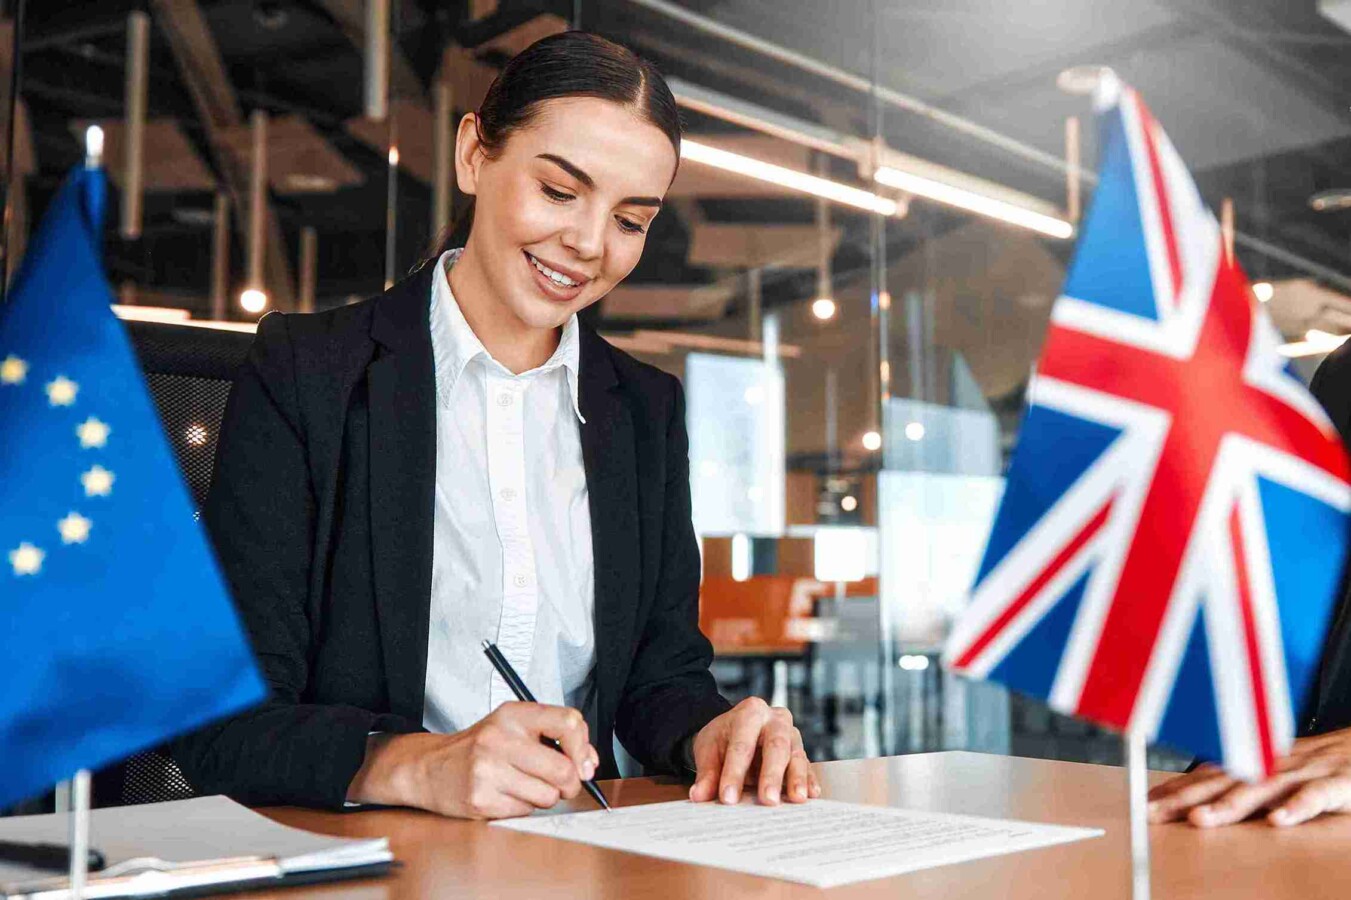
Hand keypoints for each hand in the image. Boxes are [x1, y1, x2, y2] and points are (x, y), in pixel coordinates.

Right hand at [346, 701, 598, 818]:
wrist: (430, 767)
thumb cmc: (480, 747)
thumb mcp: (515, 728)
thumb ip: (555, 738)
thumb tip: (589, 762)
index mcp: (514, 714)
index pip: (568, 722)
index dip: (584, 747)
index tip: (584, 763)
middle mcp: (500, 738)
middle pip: (563, 769)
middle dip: (569, 784)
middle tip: (560, 784)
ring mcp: (488, 770)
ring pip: (547, 796)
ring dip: (544, 797)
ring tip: (523, 786)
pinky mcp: (480, 799)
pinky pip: (525, 812)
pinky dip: (523, 808)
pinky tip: (505, 795)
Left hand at [688, 697, 819, 805]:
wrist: (735, 730)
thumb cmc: (723, 739)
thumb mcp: (709, 751)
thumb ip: (706, 774)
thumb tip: (698, 796)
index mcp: (749, 712)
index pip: (741, 745)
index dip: (734, 773)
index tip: (728, 798)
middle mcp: (775, 719)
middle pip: (776, 745)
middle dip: (771, 774)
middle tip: (767, 800)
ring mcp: (792, 734)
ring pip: (797, 755)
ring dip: (797, 779)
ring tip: (796, 800)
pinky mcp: (801, 751)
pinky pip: (808, 766)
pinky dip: (809, 782)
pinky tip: (811, 796)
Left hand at [1147, 727, 1350, 826]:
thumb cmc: (1312, 764)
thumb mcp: (1270, 771)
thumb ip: (1236, 784)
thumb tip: (1192, 798)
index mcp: (1251, 765)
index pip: (1204, 778)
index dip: (1173, 791)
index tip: (1143, 805)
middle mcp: (1268, 767)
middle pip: (1220, 783)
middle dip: (1184, 799)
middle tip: (1154, 813)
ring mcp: (1299, 774)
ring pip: (1259, 789)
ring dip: (1228, 805)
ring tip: (1201, 819)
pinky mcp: (1333, 784)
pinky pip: (1313, 796)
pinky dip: (1296, 808)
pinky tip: (1278, 822)